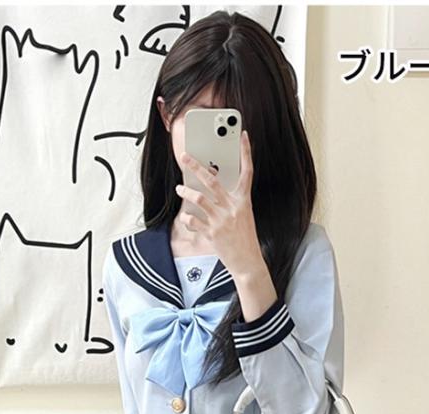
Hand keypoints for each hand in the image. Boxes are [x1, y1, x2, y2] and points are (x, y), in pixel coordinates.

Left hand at [175, 130, 266, 279]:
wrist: (248, 262)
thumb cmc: (245, 239)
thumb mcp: (244, 216)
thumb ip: (231, 201)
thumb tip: (213, 188)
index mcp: (244, 201)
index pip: (247, 171)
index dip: (246, 152)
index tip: (243, 136)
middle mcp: (232, 207)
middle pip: (212, 180)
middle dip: (196, 166)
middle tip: (185, 157)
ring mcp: (221, 220)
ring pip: (198, 198)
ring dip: (186, 192)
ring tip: (180, 189)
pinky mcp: (211, 233)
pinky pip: (193, 220)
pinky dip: (187, 218)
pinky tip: (186, 217)